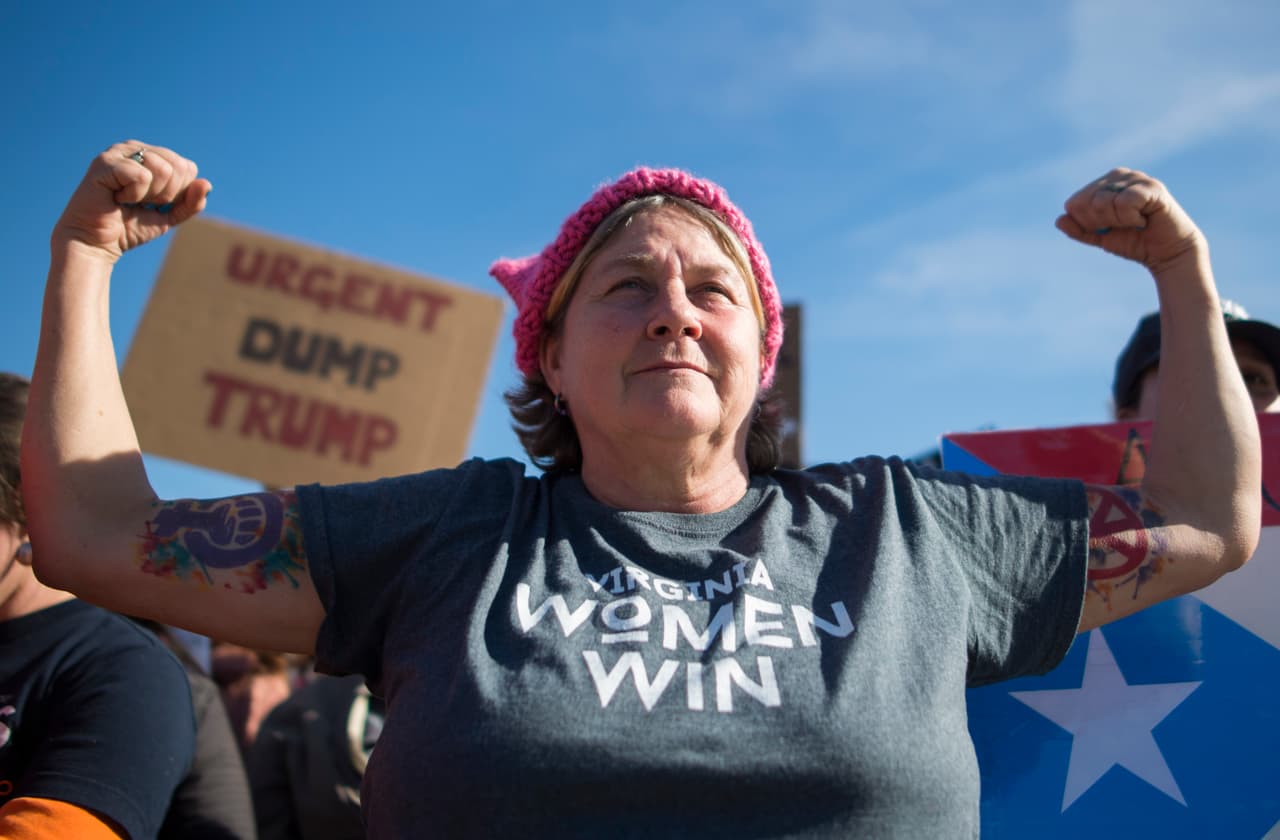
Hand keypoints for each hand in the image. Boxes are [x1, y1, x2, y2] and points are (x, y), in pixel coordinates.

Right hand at [51, 140, 211, 264]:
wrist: (97, 243)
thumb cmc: (130, 227)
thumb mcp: (170, 216)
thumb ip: (191, 202)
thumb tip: (206, 184)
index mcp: (151, 156)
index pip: (187, 167)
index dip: (178, 193)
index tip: (154, 203)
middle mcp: (135, 148)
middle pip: (178, 166)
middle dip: (166, 194)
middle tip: (141, 203)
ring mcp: (119, 152)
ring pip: (163, 169)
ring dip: (149, 195)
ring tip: (127, 199)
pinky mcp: (105, 162)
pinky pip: (142, 176)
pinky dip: (134, 195)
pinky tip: (116, 198)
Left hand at [1055, 168, 1204, 275]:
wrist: (1166, 253)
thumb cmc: (1134, 241)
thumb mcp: (1100, 238)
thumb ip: (1079, 230)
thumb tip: (1059, 220)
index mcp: (1103, 184)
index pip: (1074, 203)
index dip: (1086, 223)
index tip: (1106, 228)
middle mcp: (1119, 175)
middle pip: (1087, 202)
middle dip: (1101, 223)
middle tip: (1123, 226)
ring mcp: (1136, 178)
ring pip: (1103, 201)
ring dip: (1117, 221)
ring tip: (1135, 222)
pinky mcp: (1153, 187)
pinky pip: (1125, 202)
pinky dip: (1130, 218)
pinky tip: (1143, 219)